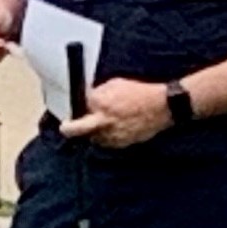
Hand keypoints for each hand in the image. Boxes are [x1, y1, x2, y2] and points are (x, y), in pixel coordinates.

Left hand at [59, 77, 174, 148]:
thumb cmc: (139, 93)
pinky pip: (106, 143)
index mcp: (99, 102)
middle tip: (65, 126)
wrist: (161, 106)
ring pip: (91, 138)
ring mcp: (110, 134)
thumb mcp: (115, 84)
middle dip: (67, 127)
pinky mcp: (120, 143)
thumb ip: (98, 93)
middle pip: (73, 130)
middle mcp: (102, 120)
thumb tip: (87, 98)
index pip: (76, 107)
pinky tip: (112, 129)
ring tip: (99, 125)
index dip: (73, 109)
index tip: (70, 111)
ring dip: (91, 133)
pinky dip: (106, 137)